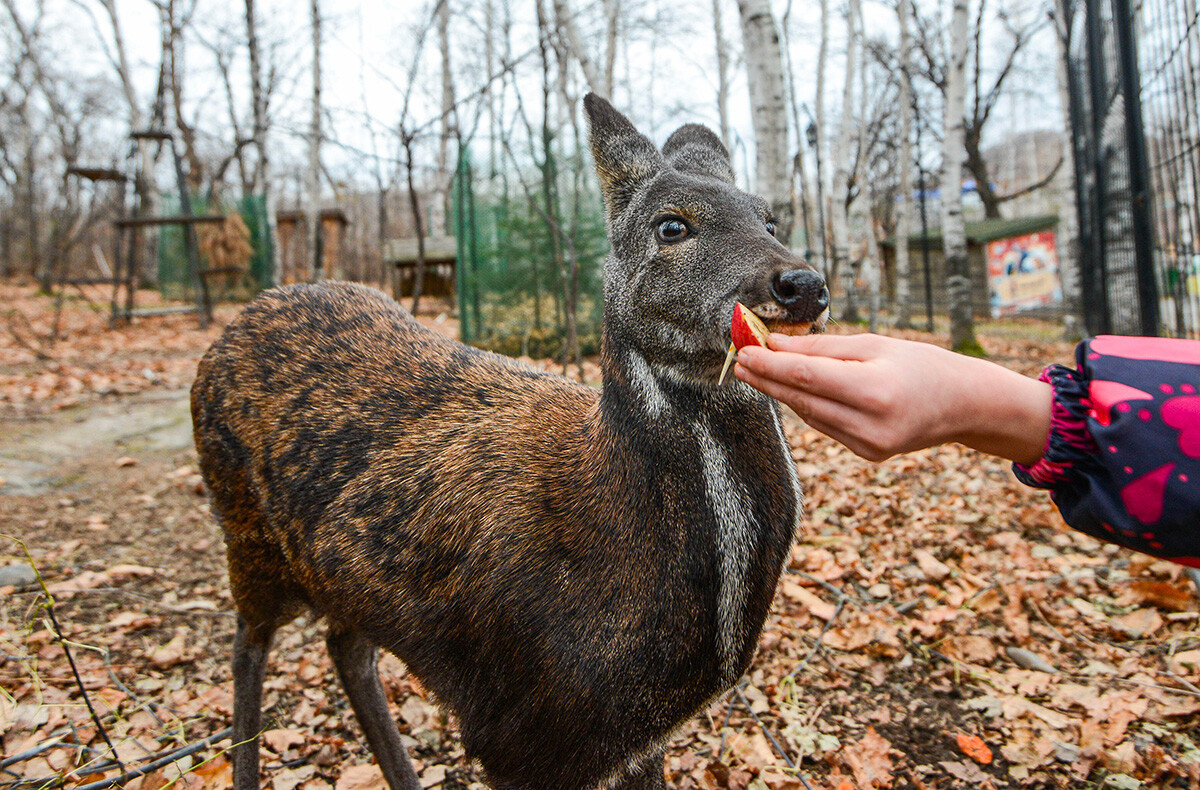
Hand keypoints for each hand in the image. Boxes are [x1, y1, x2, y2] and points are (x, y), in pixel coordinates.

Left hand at [734, 333, 1052, 464]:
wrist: (964, 405)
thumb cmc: (920, 364)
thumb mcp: (873, 345)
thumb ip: (821, 347)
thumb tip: (774, 342)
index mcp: (875, 391)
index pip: (807, 376)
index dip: (770, 364)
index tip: (744, 350)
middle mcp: (871, 424)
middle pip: (801, 399)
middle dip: (766, 378)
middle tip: (739, 360)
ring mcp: (869, 444)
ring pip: (809, 415)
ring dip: (781, 392)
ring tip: (756, 370)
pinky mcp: (867, 454)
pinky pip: (825, 425)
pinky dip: (806, 406)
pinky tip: (791, 389)